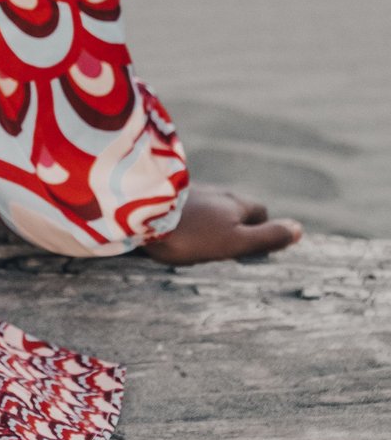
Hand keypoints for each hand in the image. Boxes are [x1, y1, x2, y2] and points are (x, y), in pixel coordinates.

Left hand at [140, 183, 303, 266]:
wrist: (140, 213)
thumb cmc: (192, 233)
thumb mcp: (235, 241)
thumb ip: (266, 236)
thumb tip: (300, 229)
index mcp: (235, 202)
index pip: (260, 211)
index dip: (263, 228)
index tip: (256, 247)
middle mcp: (215, 192)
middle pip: (235, 207)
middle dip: (237, 222)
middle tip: (232, 246)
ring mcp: (191, 192)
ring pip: (211, 206)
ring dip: (212, 220)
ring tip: (204, 241)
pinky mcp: (167, 196)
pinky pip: (187, 207)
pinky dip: (190, 218)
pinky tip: (179, 230)